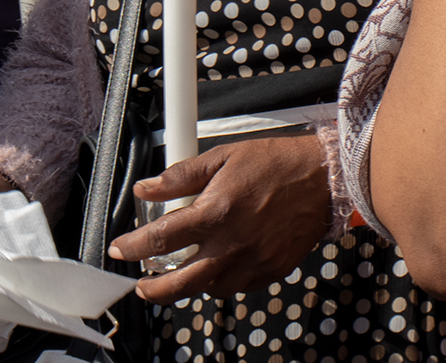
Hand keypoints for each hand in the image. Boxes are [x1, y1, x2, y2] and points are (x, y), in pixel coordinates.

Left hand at [107, 136, 331, 303]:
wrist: (324, 179)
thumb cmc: (277, 163)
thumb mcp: (223, 157)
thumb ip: (181, 176)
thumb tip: (147, 189)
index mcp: (216, 212)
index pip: (161, 239)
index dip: (133, 247)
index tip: (121, 249)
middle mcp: (233, 243)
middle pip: (181, 283)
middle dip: (154, 290)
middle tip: (143, 286)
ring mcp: (254, 262)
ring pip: (210, 289)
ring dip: (191, 284)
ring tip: (182, 272)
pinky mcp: (271, 271)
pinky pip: (237, 288)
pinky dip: (221, 282)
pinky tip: (217, 267)